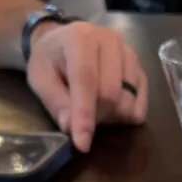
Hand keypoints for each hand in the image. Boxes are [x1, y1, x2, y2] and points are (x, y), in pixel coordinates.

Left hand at [25, 22, 148, 152]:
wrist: (63, 41)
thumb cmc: (50, 60)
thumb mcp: (39, 78)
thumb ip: (55, 101)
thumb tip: (72, 127)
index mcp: (80, 38)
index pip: (86, 81)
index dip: (84, 115)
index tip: (82, 144)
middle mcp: (111, 41)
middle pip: (111, 95)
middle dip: (97, 117)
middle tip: (82, 121)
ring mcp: (130, 55)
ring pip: (128, 102)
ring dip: (111, 116)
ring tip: (95, 109)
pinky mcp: (141, 70)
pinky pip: (141, 104)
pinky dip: (127, 114)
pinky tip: (112, 108)